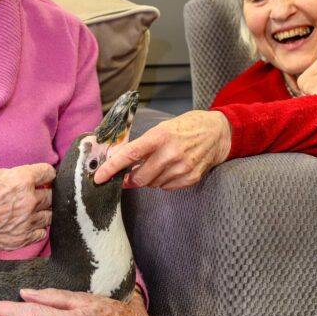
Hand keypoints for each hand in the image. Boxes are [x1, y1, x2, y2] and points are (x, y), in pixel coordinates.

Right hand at [0, 164, 55, 250]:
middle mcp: (28, 201)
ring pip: (49, 215)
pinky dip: (36, 227)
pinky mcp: (20, 240)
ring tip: (29, 209)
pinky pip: (41, 233)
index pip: (48, 173)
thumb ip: (12, 175)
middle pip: (51, 195)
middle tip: (34, 192)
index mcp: (22, 180)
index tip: (42, 176)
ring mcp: (26, 223)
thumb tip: (22, 179)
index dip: (44, 174)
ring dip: (41, 210)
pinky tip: (26, 223)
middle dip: (43, 192)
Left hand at [92, 110, 230, 189]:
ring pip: (152, 184)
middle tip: (127, 175)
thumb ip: (143, 144)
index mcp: (160, 136)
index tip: (99, 177)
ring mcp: (182, 168)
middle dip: (129, 179)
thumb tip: (119, 160)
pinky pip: (166, 187)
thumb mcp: (162, 128)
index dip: (112, 168)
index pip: (129, 155)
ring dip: (148, 179)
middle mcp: (171, 153)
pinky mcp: (190, 178)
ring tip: (158, 164)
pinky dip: (162, 181)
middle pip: (139, 178)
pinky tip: (170, 169)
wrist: (217, 133)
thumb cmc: (186, 127)